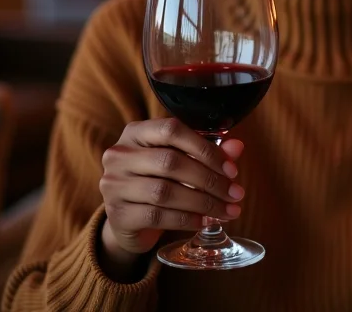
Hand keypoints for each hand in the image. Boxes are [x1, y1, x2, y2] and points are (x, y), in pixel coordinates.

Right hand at [99, 118, 244, 263]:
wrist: (127, 219)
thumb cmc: (158, 180)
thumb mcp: (180, 161)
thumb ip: (207, 152)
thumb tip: (237, 148)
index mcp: (136, 132)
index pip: (172, 130)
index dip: (205, 148)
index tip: (231, 169)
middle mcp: (120, 155)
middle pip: (170, 162)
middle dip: (209, 179)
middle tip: (235, 194)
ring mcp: (114, 185)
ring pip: (165, 191)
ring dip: (202, 202)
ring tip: (226, 210)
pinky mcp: (117, 214)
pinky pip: (157, 216)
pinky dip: (186, 219)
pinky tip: (204, 221)